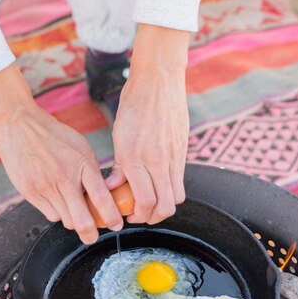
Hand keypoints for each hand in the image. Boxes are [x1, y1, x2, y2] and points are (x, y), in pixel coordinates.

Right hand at [0, 65, 122, 243]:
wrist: (19, 124)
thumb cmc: (54, 135)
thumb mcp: (81, 148)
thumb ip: (92, 173)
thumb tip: (104, 198)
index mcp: (83, 165)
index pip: (102, 199)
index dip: (112, 217)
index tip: (116, 225)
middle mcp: (64, 179)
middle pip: (82, 221)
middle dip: (91, 234)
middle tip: (93, 235)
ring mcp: (46, 187)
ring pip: (66, 221)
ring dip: (72, 219)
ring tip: (72, 207)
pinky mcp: (30, 193)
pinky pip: (50, 215)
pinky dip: (56, 212)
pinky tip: (56, 198)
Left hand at [108, 24, 189, 224]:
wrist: (159, 80)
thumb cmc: (134, 104)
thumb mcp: (119, 135)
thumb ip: (119, 166)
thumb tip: (114, 187)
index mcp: (135, 157)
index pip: (145, 201)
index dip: (139, 216)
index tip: (130, 215)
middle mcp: (157, 160)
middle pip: (165, 206)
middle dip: (153, 217)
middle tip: (141, 214)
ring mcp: (173, 156)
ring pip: (177, 197)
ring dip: (165, 205)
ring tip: (152, 201)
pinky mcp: (183, 151)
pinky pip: (180, 180)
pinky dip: (171, 188)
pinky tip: (159, 182)